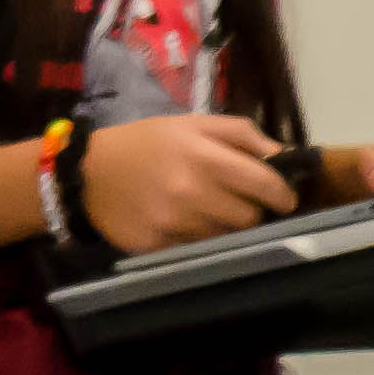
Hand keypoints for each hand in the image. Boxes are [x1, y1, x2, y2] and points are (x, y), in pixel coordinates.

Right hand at [83, 113, 296, 252]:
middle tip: (240, 202)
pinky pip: (198, 250)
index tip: (284, 199)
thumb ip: (244, 135)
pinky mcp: (157, 247)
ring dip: (226, 227)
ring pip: (226, 238)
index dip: (282, 195)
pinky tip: (186, 223)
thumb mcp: (195, 124)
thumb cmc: (149, 143)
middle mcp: (191, 192)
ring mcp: (173, 223)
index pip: (264, 185)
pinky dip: (199, 239)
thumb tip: (285, 156)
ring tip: (209, 211)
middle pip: (249, 218)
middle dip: (252, 211)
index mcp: (204, 156)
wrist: (88, 172)